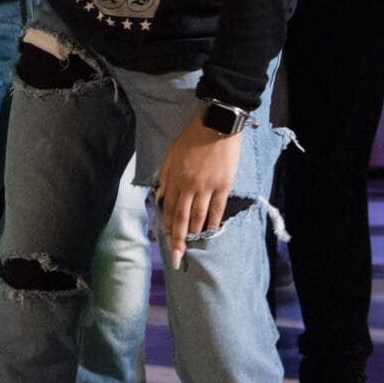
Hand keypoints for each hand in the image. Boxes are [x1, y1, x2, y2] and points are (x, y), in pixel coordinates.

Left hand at [153, 116, 244, 269]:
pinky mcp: (224, 185)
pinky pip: (217, 208)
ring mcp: (207, 187)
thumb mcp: (171, 156)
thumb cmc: (191, 139)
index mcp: (175, 179)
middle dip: (178, 238)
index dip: (168, 227)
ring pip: (199, 216)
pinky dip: (213, 222)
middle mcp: (189, 186)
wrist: (216, 126)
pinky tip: (210, 232)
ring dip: (195, 233)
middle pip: (182, 217)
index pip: (169, 209)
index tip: (167, 242)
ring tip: (192, 245)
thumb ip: (165, 178)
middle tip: (176, 256)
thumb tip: (159, 199)